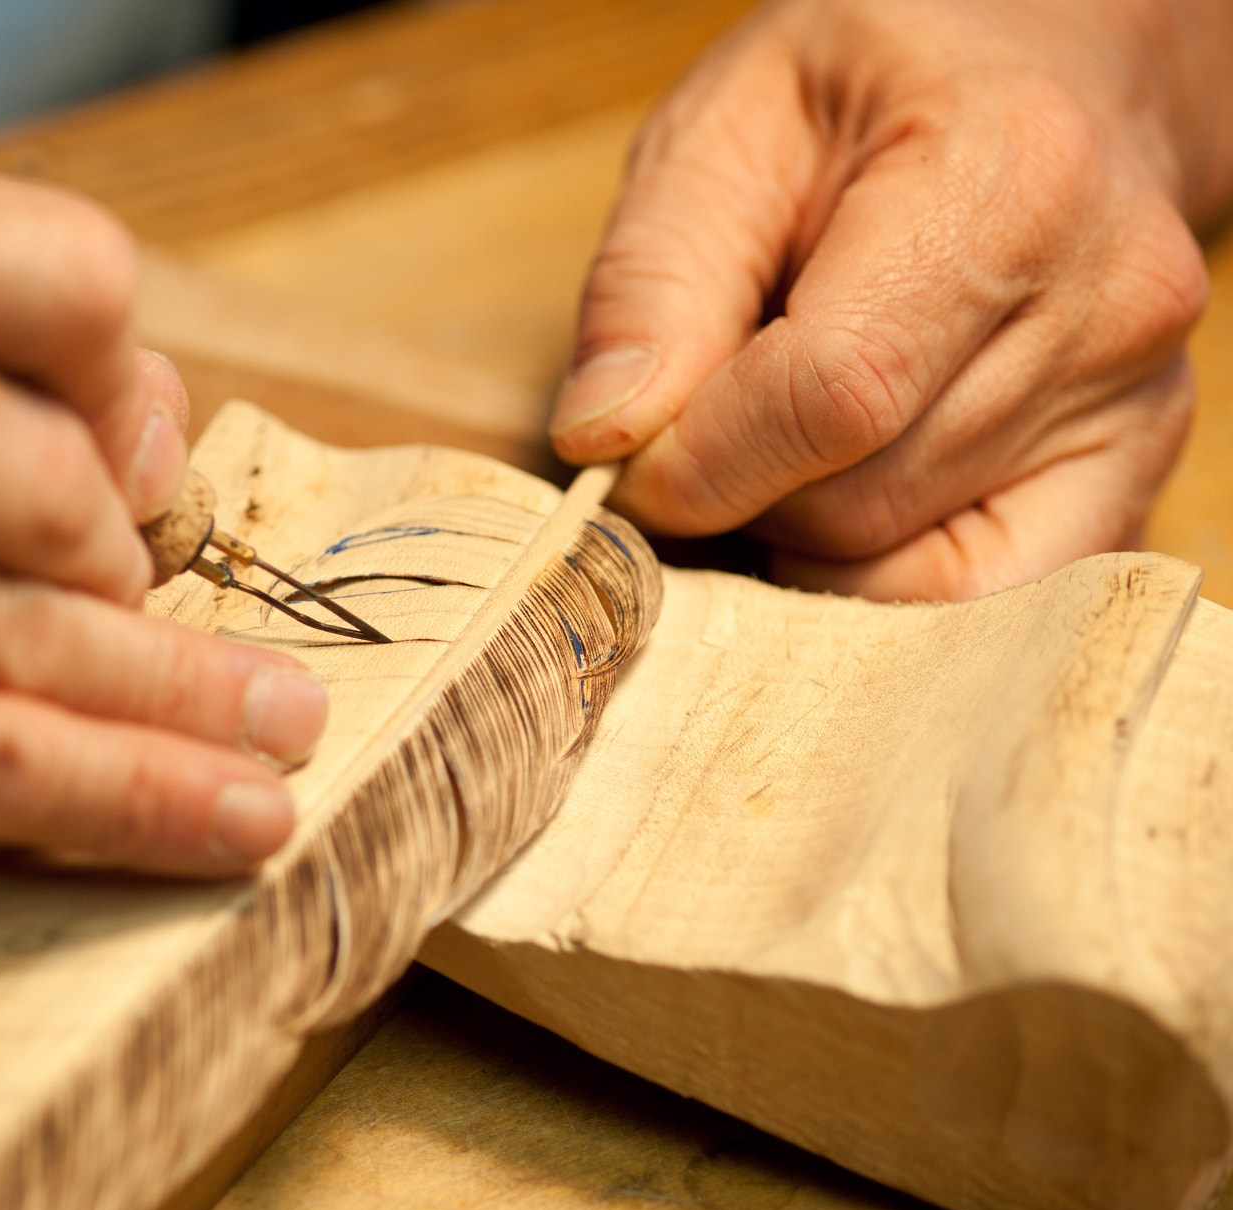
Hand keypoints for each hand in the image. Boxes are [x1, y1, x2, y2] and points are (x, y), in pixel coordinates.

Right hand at [0, 152, 326, 954]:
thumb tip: (122, 419)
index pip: (67, 274)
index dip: (117, 379)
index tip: (116, 455)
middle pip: (74, 475)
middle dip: (122, 556)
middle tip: (111, 603)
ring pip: (57, 633)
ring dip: (192, 694)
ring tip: (285, 730)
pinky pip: (4, 765)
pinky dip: (141, 800)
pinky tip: (234, 819)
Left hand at [550, 0, 1232, 599]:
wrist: (1041, 75)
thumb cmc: (872, 93)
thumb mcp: (727, 132)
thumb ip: (652, 283)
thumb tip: (601, 439)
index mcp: (1009, 177)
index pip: (833, 396)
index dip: (702, 459)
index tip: (634, 457)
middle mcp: (1108, 298)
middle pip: (860, 500)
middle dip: (742, 493)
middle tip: (707, 423)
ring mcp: (1139, 400)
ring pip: (904, 564)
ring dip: (801, 531)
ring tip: (785, 432)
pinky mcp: (1135, 472)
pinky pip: (980, 603)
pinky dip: (878, 581)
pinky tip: (845, 502)